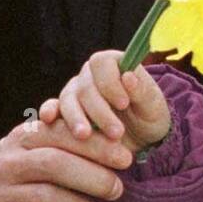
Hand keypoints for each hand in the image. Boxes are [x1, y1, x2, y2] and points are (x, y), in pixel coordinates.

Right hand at [0, 120, 132, 201]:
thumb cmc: (9, 169)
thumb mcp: (26, 143)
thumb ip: (61, 133)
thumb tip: (111, 132)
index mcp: (20, 140)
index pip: (62, 135)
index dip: (97, 145)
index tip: (125, 157)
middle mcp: (8, 166)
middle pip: (56, 165)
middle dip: (94, 177)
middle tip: (116, 188)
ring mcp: (0, 200)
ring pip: (47, 199)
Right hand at [39, 51, 170, 153]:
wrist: (140, 139)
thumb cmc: (149, 116)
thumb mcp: (153, 106)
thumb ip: (142, 90)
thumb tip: (128, 76)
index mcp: (113, 64)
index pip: (102, 62)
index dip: (110, 82)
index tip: (123, 104)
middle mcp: (90, 75)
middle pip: (85, 86)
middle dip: (99, 110)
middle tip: (116, 132)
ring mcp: (74, 92)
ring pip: (68, 99)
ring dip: (76, 118)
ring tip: (86, 136)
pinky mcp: (64, 111)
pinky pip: (52, 107)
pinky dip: (49, 111)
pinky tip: (49, 119)